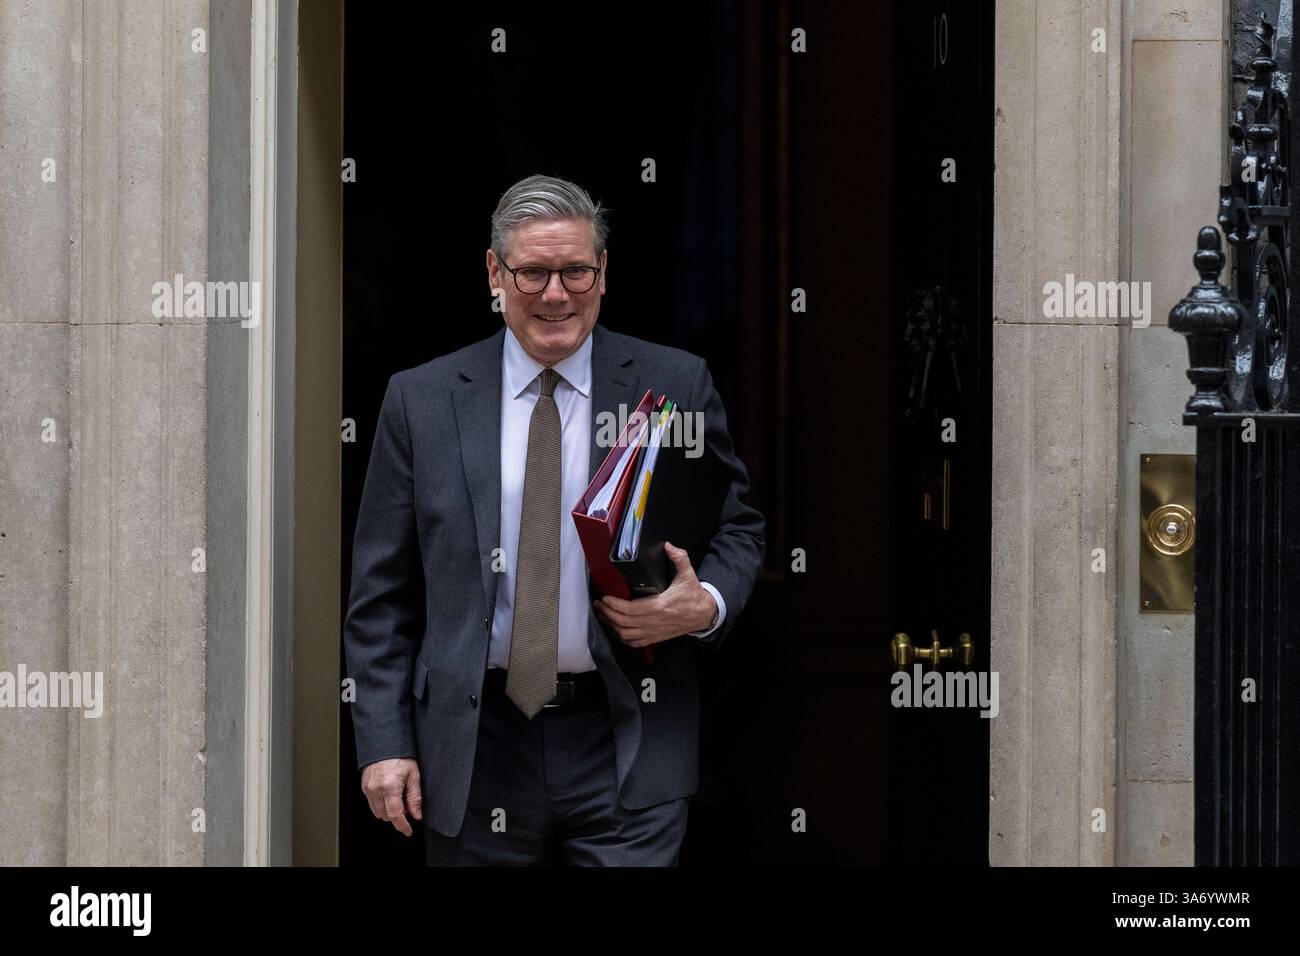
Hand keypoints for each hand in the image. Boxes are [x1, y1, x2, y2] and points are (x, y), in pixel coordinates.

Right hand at [361, 757, 421, 836]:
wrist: (384, 743)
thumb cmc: (400, 756)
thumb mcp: (413, 775)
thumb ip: (415, 798)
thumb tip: (416, 815)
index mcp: (390, 787)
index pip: (396, 815)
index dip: (403, 826)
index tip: (408, 831)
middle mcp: (376, 790)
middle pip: (386, 816)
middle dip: (398, 815)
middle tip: (407, 803)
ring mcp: (368, 789)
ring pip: (378, 812)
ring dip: (389, 811)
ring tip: (398, 796)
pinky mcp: (364, 787)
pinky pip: (372, 804)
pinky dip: (381, 804)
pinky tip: (389, 793)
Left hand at [594, 542, 717, 647]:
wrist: (704, 614)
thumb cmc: (693, 595)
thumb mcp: (688, 574)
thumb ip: (679, 558)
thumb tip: (668, 546)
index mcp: (659, 606)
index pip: (630, 609)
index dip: (614, 605)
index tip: (605, 597)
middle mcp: (654, 621)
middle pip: (623, 622)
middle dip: (608, 613)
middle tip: (600, 604)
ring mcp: (654, 631)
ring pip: (626, 634)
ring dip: (612, 625)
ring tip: (604, 614)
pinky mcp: (656, 637)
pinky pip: (635, 642)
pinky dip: (623, 638)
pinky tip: (617, 630)